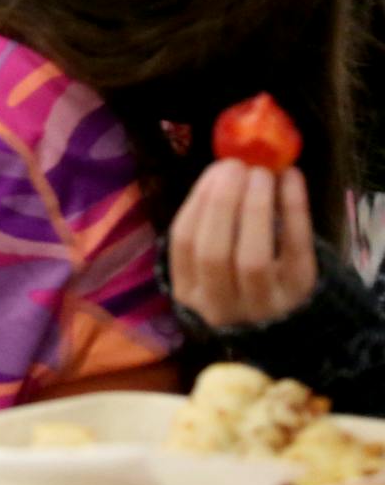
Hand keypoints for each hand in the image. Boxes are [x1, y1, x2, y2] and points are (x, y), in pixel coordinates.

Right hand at [169, 158, 317, 327]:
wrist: (289, 318)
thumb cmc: (240, 277)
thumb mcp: (214, 262)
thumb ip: (211, 221)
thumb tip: (225, 168)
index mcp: (190, 292)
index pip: (184, 243)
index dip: (198, 201)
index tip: (214, 169)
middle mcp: (220, 304)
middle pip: (213, 252)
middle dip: (222, 202)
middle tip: (236, 166)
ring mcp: (261, 304)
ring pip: (251, 257)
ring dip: (254, 207)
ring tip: (261, 172)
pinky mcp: (299, 294)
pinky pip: (295, 250)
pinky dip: (294, 209)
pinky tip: (291, 178)